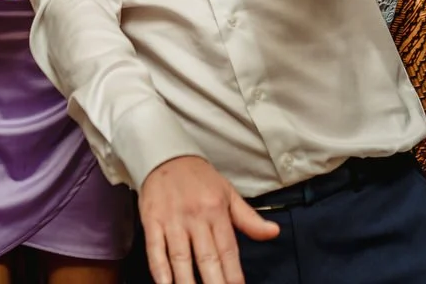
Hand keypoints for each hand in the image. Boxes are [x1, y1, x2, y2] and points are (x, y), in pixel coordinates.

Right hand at [139, 156, 278, 283]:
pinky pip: (155, 249)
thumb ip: (249, 218)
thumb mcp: (228, 193)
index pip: (228, 249)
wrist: (165, 154)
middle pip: (206, 257)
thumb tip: (274, 232)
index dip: (233, 274)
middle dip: (214, 282)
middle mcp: (195, 217)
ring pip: (180, 258)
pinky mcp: (152, 221)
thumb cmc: (199, 178)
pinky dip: (159, 270)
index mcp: (217, 210)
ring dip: (186, 281)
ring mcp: (172, 220)